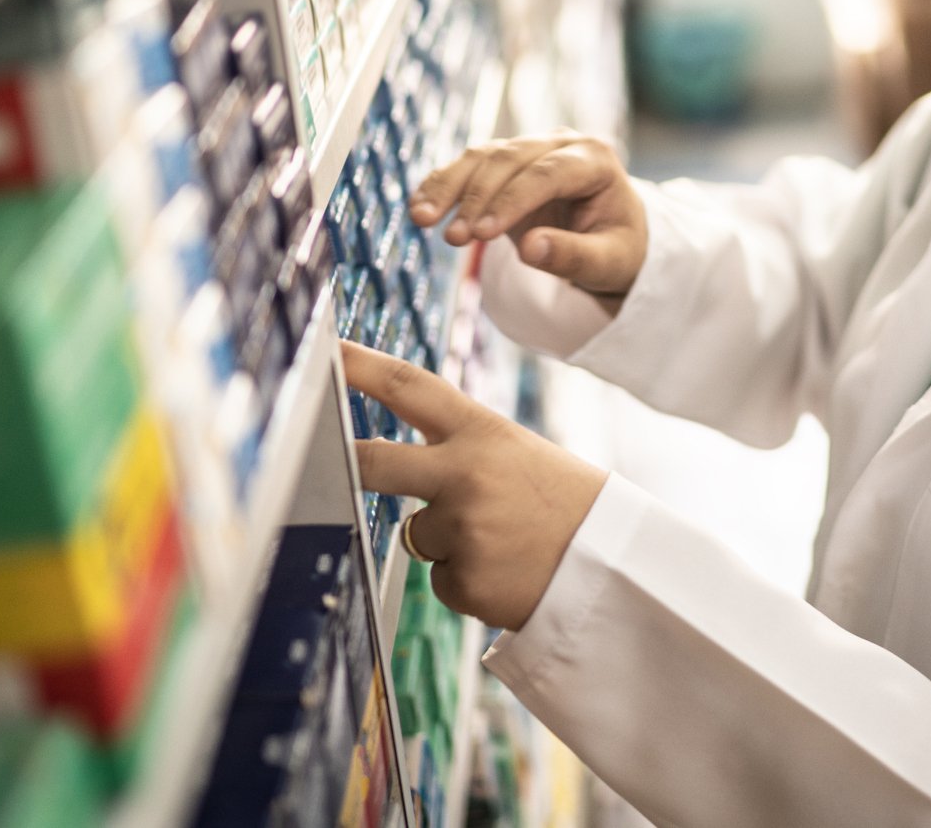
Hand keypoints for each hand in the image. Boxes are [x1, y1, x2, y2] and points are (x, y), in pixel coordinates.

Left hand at [343, 341, 606, 630]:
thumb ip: (459, 449)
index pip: (409, 386)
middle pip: (372, 462)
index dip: (358, 366)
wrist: (615, 564)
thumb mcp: (518, 452)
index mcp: (483, 431)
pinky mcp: (463, 580)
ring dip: (447, 541)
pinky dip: (467, 578)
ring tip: (503, 541)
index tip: (324, 350)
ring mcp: (461, 529)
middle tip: (315, 459)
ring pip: (416, 533)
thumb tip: (387, 461)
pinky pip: (441, 578)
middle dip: (345, 462)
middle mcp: (465, 474)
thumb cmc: (565, 503)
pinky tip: (507, 571)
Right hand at [410, 133, 645, 305]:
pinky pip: (468, 167)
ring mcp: (531, 149)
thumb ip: (574, 256)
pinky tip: (419, 207)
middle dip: (476, 197)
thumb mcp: (609, 263)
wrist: (612, 237)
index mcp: (595, 159)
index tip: (482, 234)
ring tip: (422, 220)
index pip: (548, 174)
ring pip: (482, 157)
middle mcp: (562, 144)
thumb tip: (531, 249)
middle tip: (452, 238)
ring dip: (449, 187)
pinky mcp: (506, 163)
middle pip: (510, 160)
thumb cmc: (617, 250)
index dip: (512, 201)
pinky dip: (442, 185)